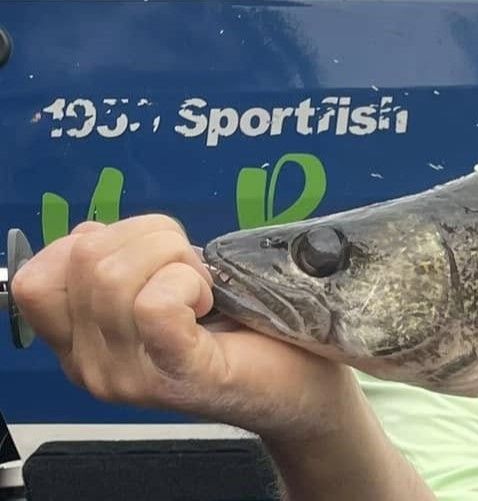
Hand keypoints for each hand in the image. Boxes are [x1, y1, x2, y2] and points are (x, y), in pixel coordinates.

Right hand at [11, 215, 356, 441]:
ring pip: (115, 274)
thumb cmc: (240, 332)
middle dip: (150, 239)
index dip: (88, 243)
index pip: (36, 280)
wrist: (300, 388)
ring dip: (175, 259)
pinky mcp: (178, 372)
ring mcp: (130, 375)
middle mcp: (91, 365)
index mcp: (79, 343)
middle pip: (85, 259)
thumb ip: (117, 267)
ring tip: (204, 290)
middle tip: (191, 270)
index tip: (145, 255)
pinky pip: (155, 306)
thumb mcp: (160, 291)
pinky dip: (187, 284)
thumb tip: (92, 232)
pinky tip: (210, 302)